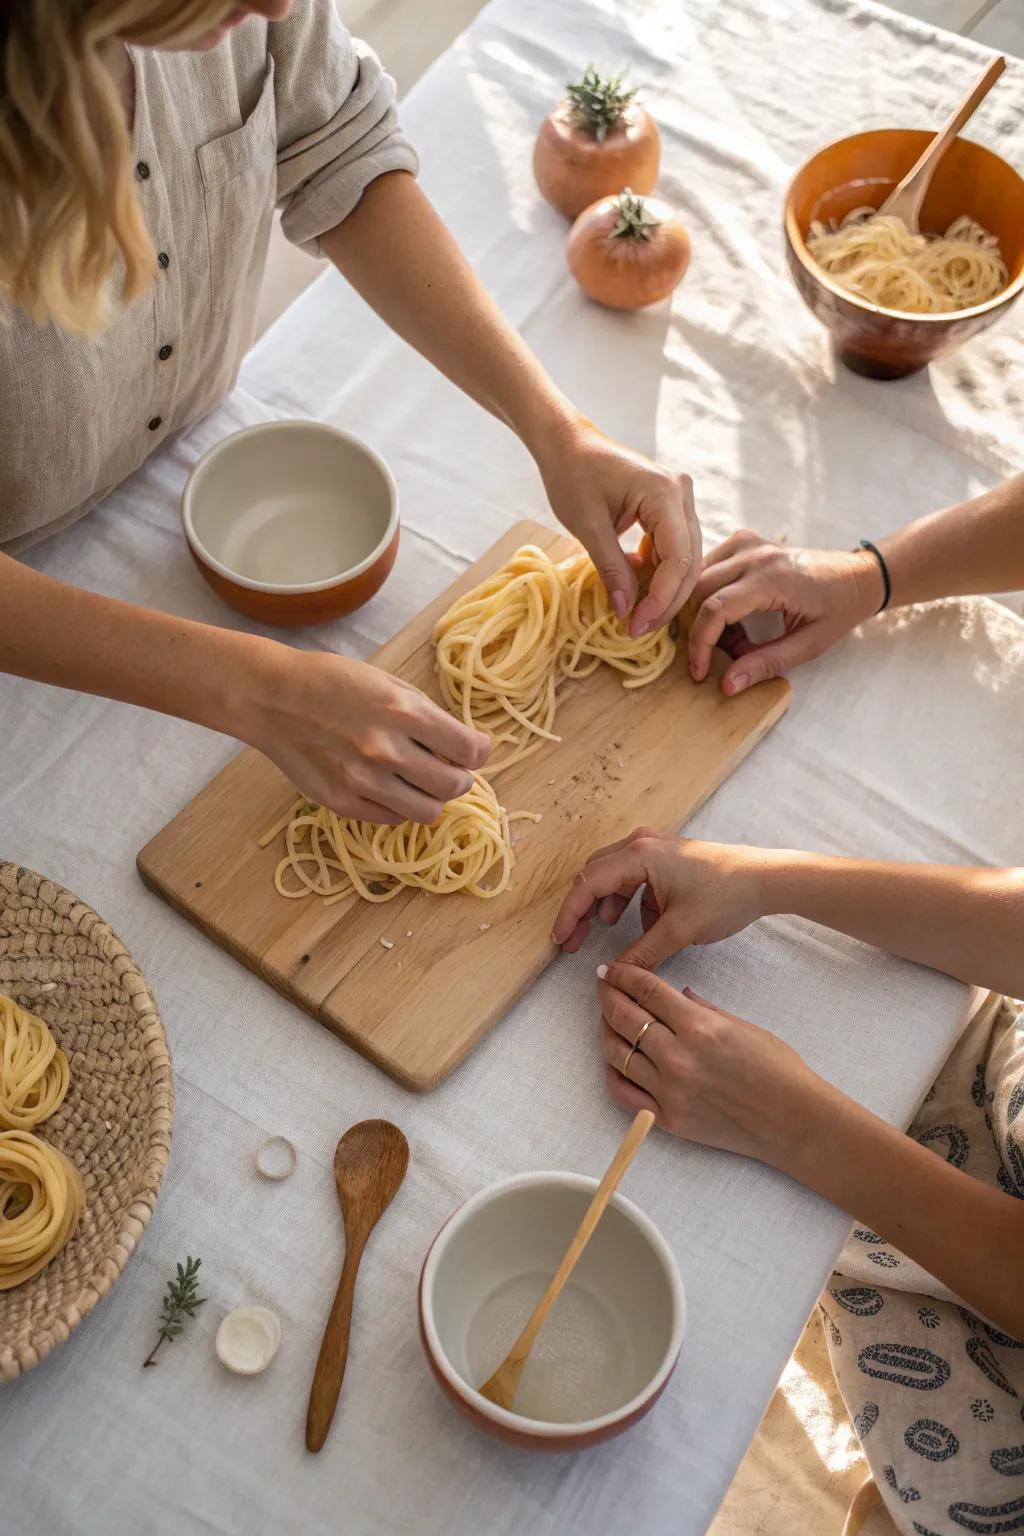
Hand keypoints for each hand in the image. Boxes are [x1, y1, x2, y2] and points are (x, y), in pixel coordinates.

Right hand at [244, 649, 489, 823]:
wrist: (273, 698)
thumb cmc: (333, 682)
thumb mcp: (387, 683)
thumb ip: (426, 715)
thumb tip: (463, 746)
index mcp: (403, 712)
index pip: (469, 750)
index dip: (479, 752)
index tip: (474, 749)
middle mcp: (386, 750)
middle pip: (454, 786)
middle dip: (461, 779)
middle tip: (451, 769)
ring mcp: (362, 781)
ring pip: (427, 812)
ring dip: (433, 798)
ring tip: (422, 783)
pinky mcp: (342, 803)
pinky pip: (392, 818)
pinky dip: (400, 806)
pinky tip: (391, 787)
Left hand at [536, 418, 700, 636]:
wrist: (568, 444)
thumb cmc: (572, 476)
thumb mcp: (588, 527)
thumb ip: (611, 569)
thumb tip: (627, 612)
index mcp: (665, 494)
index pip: (677, 559)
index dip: (660, 599)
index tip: (636, 626)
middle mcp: (682, 494)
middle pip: (689, 562)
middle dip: (666, 601)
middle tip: (638, 629)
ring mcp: (680, 499)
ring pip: (686, 558)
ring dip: (664, 591)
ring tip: (638, 617)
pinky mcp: (670, 507)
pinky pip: (674, 548)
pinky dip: (659, 573)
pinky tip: (640, 592)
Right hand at [552, 829, 766, 968]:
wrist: (766, 880)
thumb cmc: (726, 896)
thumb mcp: (679, 930)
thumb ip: (641, 952)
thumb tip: (612, 972)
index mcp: (639, 854)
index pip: (588, 883)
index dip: (569, 914)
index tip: (560, 940)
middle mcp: (641, 843)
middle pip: (594, 875)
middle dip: (582, 909)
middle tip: (573, 941)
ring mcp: (654, 847)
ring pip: (612, 875)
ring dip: (606, 904)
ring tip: (610, 930)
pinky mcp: (666, 857)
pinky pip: (634, 877)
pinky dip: (630, 900)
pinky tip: (645, 923)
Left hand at [596, 962, 822, 1160]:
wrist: (792, 1121)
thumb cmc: (778, 1069)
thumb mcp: (741, 1025)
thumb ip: (701, 1009)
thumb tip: (676, 994)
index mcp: (698, 1027)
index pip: (646, 991)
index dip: (622, 975)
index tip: (610, 969)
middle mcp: (677, 1057)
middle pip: (624, 1018)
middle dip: (608, 996)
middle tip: (602, 986)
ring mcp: (669, 1091)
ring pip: (617, 1053)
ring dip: (606, 1031)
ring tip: (607, 1019)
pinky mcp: (667, 1119)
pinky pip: (624, 1092)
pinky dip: (613, 1072)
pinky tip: (613, 1059)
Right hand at [688, 529, 883, 694]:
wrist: (858, 577)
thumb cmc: (839, 610)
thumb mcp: (809, 645)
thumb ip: (767, 663)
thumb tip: (727, 685)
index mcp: (773, 579)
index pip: (716, 609)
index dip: (700, 644)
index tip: (700, 672)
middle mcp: (756, 554)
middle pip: (699, 590)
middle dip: (699, 628)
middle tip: (718, 654)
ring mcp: (749, 543)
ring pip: (699, 576)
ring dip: (703, 609)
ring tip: (729, 634)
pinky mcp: (746, 541)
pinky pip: (711, 565)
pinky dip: (710, 592)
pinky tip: (731, 613)